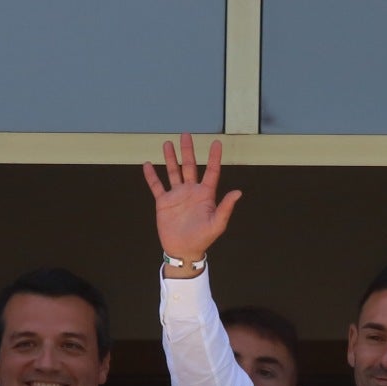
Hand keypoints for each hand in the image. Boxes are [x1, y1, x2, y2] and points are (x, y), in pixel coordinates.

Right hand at [143, 134, 240, 265]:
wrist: (184, 251)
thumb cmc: (203, 239)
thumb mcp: (217, 224)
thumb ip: (226, 207)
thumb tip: (238, 192)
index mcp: (206, 194)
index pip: (211, 171)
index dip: (214, 157)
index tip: (216, 143)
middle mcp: (191, 191)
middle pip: (189, 166)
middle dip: (188, 150)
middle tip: (186, 134)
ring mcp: (177, 195)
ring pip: (173, 172)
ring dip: (170, 158)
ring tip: (167, 143)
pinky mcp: (164, 202)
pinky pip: (157, 186)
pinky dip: (151, 176)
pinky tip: (148, 165)